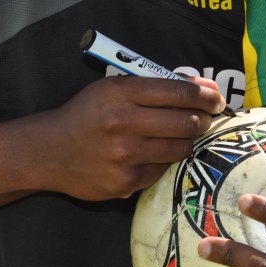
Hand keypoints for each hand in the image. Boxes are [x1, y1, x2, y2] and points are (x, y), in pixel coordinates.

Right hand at [38, 75, 224, 199]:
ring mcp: (124, 155)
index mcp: (121, 92)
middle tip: (206, 118)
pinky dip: (166, 160)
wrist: (50, 151)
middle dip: (204, 119)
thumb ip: (158, 85)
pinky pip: (164, 169)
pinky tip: (157, 152)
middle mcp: (123, 123)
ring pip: (181, 147)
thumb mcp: (115, 88)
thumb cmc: (88, 114)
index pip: (180, 93)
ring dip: (188, 140)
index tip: (216, 98)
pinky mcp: (125, 181)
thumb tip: (203, 86)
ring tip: (184, 134)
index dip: (206, 96)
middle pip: (186, 122)